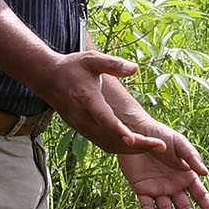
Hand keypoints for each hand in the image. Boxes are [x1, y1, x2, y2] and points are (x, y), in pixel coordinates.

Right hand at [34, 49, 164, 155]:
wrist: (47, 79)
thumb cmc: (72, 67)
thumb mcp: (92, 59)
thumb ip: (113, 64)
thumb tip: (135, 68)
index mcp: (87, 99)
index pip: (103, 117)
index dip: (117, 129)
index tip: (132, 138)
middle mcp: (83, 117)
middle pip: (111, 137)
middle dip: (136, 145)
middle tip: (160, 146)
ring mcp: (82, 127)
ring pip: (109, 145)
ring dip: (131, 149)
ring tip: (154, 148)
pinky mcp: (83, 131)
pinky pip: (104, 144)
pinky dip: (121, 148)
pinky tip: (138, 146)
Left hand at [107, 82, 208, 208]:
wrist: (136, 131)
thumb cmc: (162, 135)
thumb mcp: (180, 144)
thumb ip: (192, 158)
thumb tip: (206, 174)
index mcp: (187, 176)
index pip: (201, 196)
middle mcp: (174, 186)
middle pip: (185, 207)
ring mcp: (158, 189)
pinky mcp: (141, 189)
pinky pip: (147, 204)